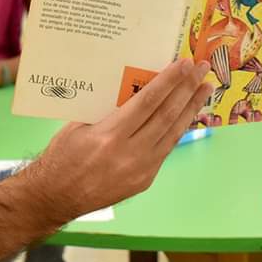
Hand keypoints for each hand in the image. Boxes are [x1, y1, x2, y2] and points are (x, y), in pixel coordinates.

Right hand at [29, 59, 214, 218]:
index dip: (168, 81)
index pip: (147, 102)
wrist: (56, 197)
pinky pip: (166, 149)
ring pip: (173, 133)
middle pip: (167, 115)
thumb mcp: (78, 126)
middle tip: (202, 69)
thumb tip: (132, 88)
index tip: (183, 64)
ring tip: (205, 88)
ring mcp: (141, 170)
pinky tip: (187, 115)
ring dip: (191, 108)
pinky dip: (178, 129)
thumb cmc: (61, 156)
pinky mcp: (145, 180)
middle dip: (187, 89)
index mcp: (109, 136)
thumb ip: (107, 110)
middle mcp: (130, 153)